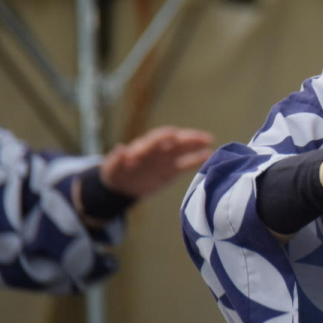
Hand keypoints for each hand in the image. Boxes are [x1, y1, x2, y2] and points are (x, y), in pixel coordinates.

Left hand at [99, 126, 214, 198]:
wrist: (121, 186)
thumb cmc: (114, 173)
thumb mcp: (111, 168)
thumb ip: (117, 159)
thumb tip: (121, 149)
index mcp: (144, 146)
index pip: (156, 138)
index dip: (164, 138)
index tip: (172, 137)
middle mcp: (158, 149)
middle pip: (176, 139)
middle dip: (188, 137)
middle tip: (203, 137)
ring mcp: (167, 158)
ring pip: (184, 148)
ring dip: (196, 143)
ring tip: (210, 140)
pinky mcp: (172, 170)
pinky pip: (187, 163)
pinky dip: (198, 159)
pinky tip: (209, 155)